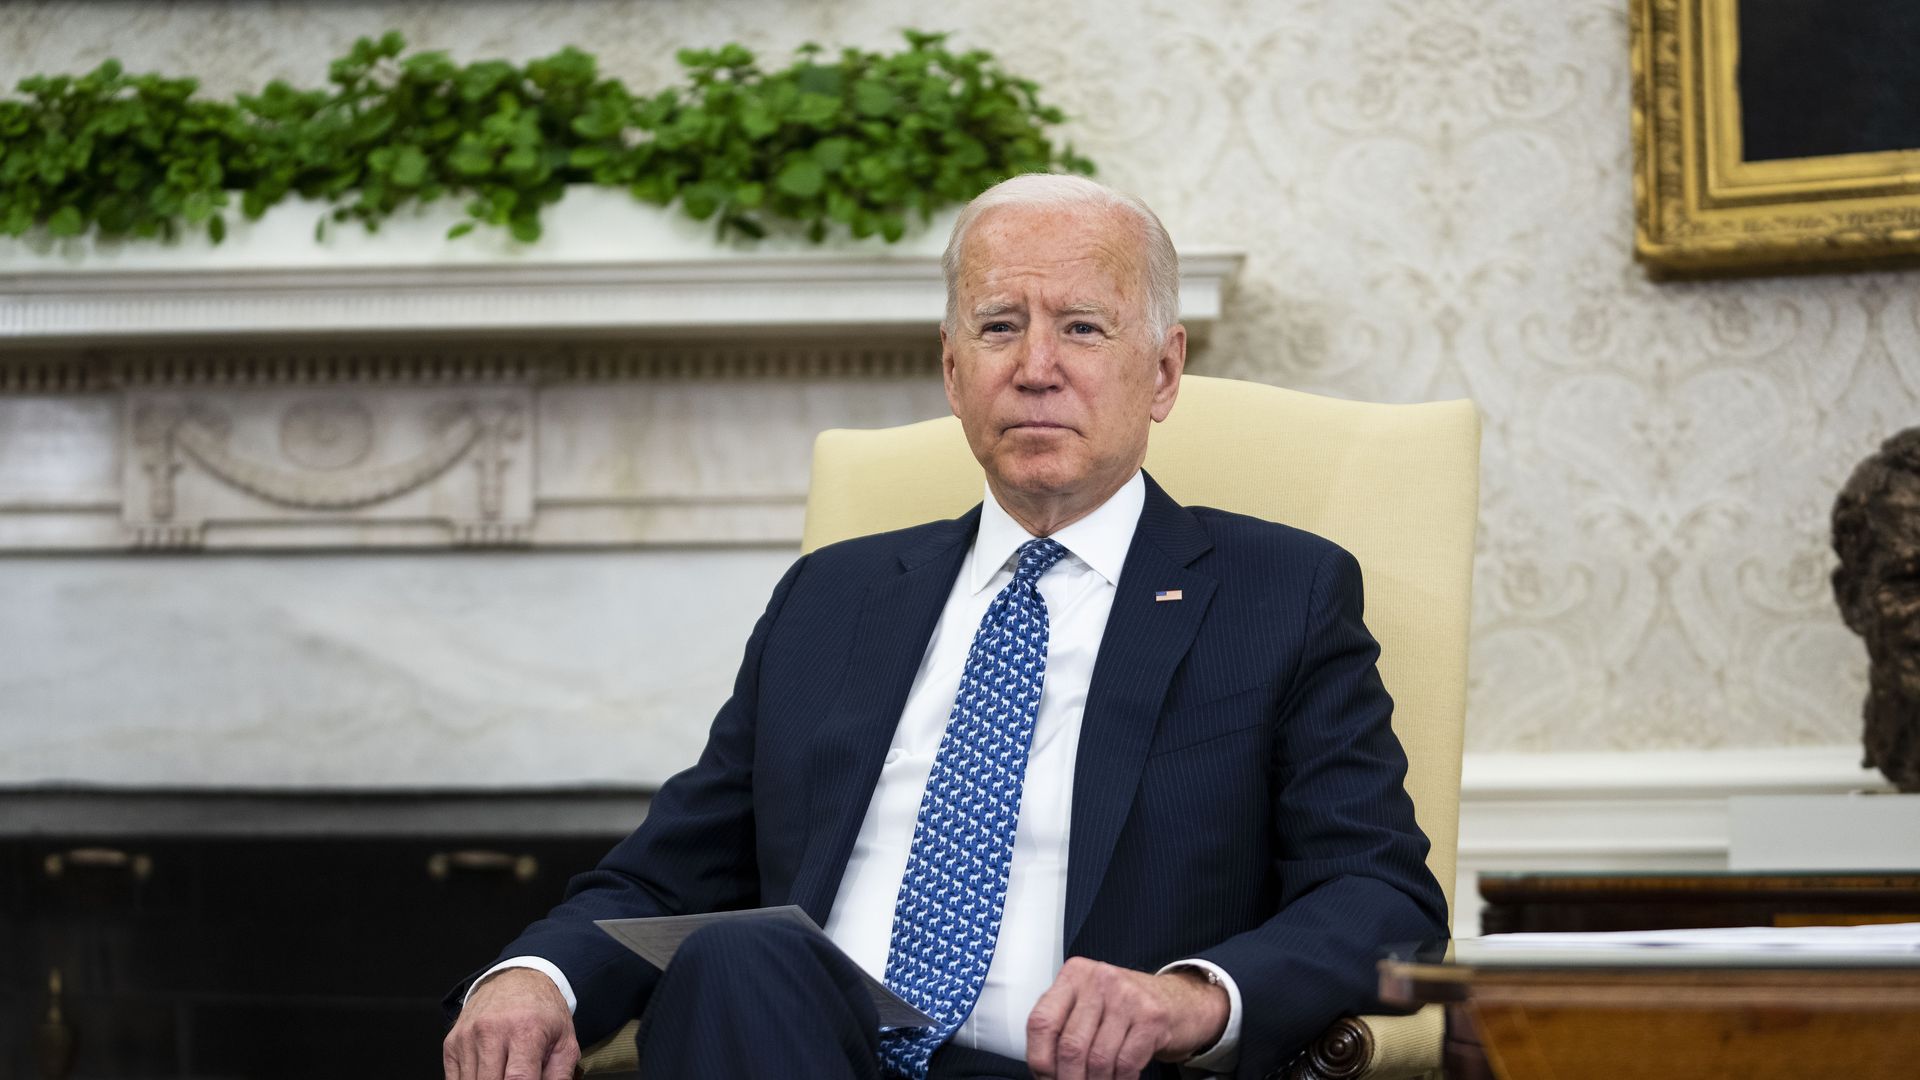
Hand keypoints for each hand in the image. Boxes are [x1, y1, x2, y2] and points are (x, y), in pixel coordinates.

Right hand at [443, 967, 579, 1079]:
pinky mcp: (451, 1043)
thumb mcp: (565, 1041)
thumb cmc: (542, 1012)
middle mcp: (491, 1031)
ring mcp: (467, 1037)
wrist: (518, 980)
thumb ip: (559, 1076)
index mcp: (525, 1030)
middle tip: (516, 1077)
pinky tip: (489, 1071)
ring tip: (505, 1070)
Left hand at [1026, 958, 1228, 1079]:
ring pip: (1098, 1060)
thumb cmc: (1126, 1006)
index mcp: (1074, 975)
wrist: (1180, 1000)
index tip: (1046, 1078)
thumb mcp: (1089, 1003)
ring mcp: (1127, 997)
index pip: (1041, 1022)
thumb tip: (1045, 1071)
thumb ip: (1064, 1025)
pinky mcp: (1152, 1018)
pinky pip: (1126, 1064)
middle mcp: (1100, 980)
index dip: (1040, 1059)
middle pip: (1071, 1046)